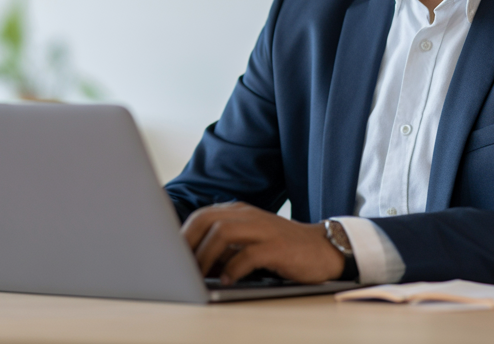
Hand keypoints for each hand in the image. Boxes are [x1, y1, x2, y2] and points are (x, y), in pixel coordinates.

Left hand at [180, 202, 344, 284]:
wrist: (322, 249)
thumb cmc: (280, 248)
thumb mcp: (249, 241)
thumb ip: (223, 247)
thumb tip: (192, 263)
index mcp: (239, 212)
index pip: (201, 216)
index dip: (183, 235)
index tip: (171, 256)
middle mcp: (249, 216)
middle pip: (207, 219)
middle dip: (189, 243)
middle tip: (180, 266)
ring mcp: (264, 229)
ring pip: (223, 232)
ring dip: (206, 255)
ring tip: (200, 274)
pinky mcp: (277, 247)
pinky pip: (248, 254)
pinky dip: (233, 269)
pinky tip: (227, 280)